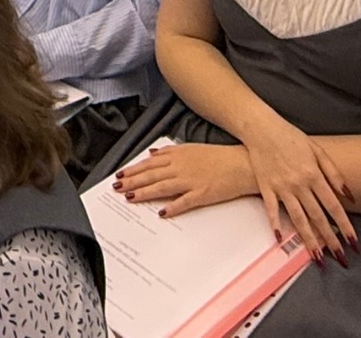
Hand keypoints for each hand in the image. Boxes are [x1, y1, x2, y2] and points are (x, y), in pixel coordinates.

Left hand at [115, 142, 256, 217]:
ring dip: (144, 193)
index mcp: (179, 155)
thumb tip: (153, 153)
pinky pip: (184, 202)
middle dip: (132, 182)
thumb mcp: (192, 148)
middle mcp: (182, 167)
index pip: (150, 163)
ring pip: (162, 187)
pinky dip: (172, 207)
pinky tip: (161, 213)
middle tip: (117, 188)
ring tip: (130, 198)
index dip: (133, 170)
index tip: (120, 175)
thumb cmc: (219, 157)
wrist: (243, 164)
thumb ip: (171, 151)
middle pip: (152, 175)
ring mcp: (192, 180)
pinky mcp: (203, 194)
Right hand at [241, 118, 355, 257]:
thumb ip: (333, 172)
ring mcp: (281, 187)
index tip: (353, 242)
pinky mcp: (266, 188)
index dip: (345, 225)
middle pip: (318, 217)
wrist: (261, 128)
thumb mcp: (317, 150)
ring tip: (318, 258)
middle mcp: (299, 184)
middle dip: (330, 240)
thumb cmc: (291, 137)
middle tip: (341, 259)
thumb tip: (349, 195)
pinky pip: (271, 210)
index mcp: (314, 174)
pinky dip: (275, 225)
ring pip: (298, 219)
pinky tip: (280, 240)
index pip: (333, 206)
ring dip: (309, 240)